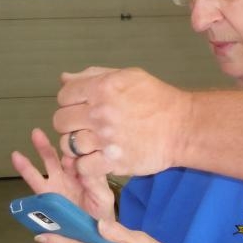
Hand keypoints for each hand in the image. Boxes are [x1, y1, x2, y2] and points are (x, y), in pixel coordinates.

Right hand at [11, 127, 114, 221]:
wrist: (90, 234)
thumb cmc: (101, 213)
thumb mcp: (103, 197)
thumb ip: (96, 183)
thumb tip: (86, 169)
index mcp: (86, 171)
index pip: (81, 154)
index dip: (77, 146)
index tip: (75, 138)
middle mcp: (70, 174)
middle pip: (61, 155)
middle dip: (51, 144)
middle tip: (40, 132)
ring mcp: (57, 184)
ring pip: (47, 165)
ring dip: (40, 150)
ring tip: (31, 138)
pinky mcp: (46, 197)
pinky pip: (35, 182)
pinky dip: (26, 169)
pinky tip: (17, 158)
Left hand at [53, 67, 189, 176]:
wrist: (183, 126)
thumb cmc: (158, 98)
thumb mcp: (129, 76)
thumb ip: (94, 75)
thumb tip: (64, 78)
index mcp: (102, 88)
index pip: (64, 95)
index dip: (70, 101)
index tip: (82, 106)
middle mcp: (100, 113)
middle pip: (60, 121)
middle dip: (70, 123)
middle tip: (86, 125)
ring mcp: (105, 139)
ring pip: (67, 146)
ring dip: (76, 145)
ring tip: (91, 143)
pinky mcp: (112, 162)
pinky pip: (82, 167)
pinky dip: (86, 165)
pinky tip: (97, 158)